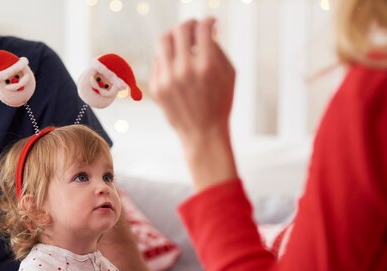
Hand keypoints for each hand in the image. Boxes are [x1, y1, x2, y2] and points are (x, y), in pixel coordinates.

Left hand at [150, 17, 237, 190]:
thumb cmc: (220, 103)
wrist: (203, 134)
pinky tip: (177, 66)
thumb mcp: (229, 75)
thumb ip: (218, 49)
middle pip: (179, 29)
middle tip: (194, 28)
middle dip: (189, 24)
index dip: (208, 21)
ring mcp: (168, 79)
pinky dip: (168, 58)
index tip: (211, 23)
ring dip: (173, 36)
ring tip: (181, 41)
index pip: (203, 28)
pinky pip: (158, 61)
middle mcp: (185, 70)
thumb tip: (207, 30)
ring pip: (163, 41)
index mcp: (206, 66)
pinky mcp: (156, 87)